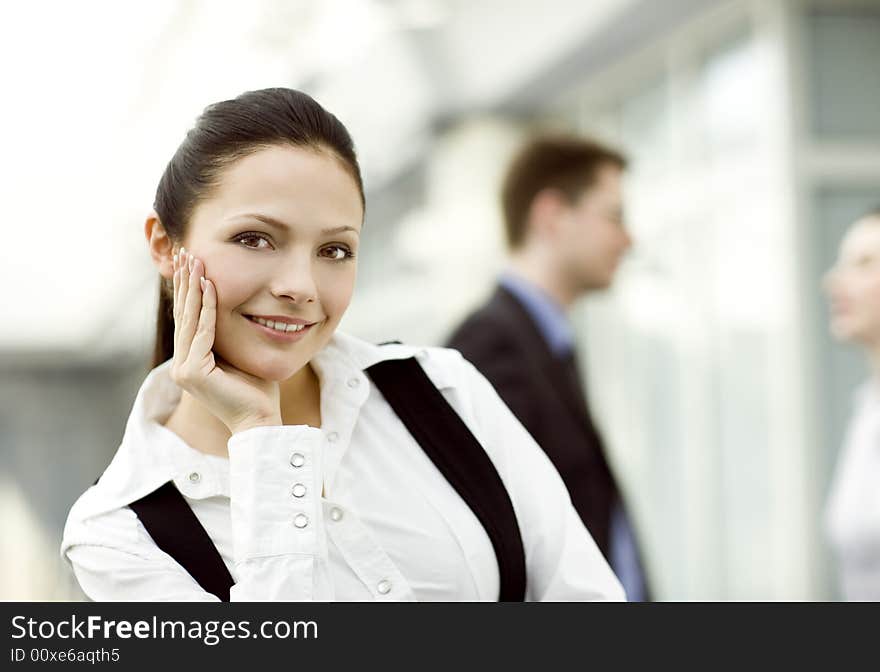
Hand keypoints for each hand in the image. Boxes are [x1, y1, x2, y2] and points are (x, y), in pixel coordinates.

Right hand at [170, 248, 281, 433]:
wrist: (261, 420)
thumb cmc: (258, 390)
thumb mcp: (240, 353)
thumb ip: (229, 334)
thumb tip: (234, 306)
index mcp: (189, 362)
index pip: (188, 318)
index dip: (188, 289)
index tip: (189, 261)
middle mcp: (181, 366)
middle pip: (183, 314)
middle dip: (184, 281)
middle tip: (184, 251)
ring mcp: (184, 370)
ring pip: (190, 319)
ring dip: (192, 287)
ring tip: (193, 259)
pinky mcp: (193, 373)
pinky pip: (203, 332)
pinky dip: (208, 306)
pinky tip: (210, 284)